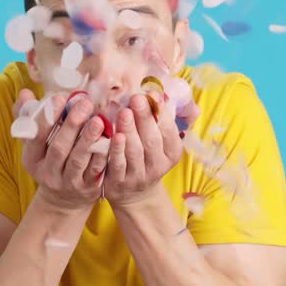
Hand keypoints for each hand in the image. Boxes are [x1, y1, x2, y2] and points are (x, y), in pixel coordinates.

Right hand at [14, 89, 109, 212]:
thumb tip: (26, 93)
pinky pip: (96, 170)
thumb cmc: (51, 160)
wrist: (65, 198)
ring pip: (78, 160)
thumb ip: (31, 118)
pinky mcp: (88, 188)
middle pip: (59, 148)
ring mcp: (68, 183)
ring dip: (89, 139)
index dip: (48, 118)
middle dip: (72, 125)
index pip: (36, 138)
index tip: (60, 98)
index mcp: (32, 160)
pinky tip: (112, 139)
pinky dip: (103, 154)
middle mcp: (48, 173)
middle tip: (85, 103)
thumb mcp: (37, 145)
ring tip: (99, 120)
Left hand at [103, 93, 183, 207]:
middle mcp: (157, 166)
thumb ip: (161, 120)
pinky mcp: (120, 182)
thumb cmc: (146, 157)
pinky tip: (113, 135)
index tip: (153, 95)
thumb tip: (161, 92)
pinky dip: (116, 150)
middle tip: (136, 99)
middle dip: (144, 119)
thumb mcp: (160, 143)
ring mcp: (138, 176)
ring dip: (130, 131)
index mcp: (171, 154)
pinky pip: (118, 164)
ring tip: (124, 112)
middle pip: (152, 141)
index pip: (169, 132)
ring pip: (135, 152)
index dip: (161, 114)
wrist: (134, 194)